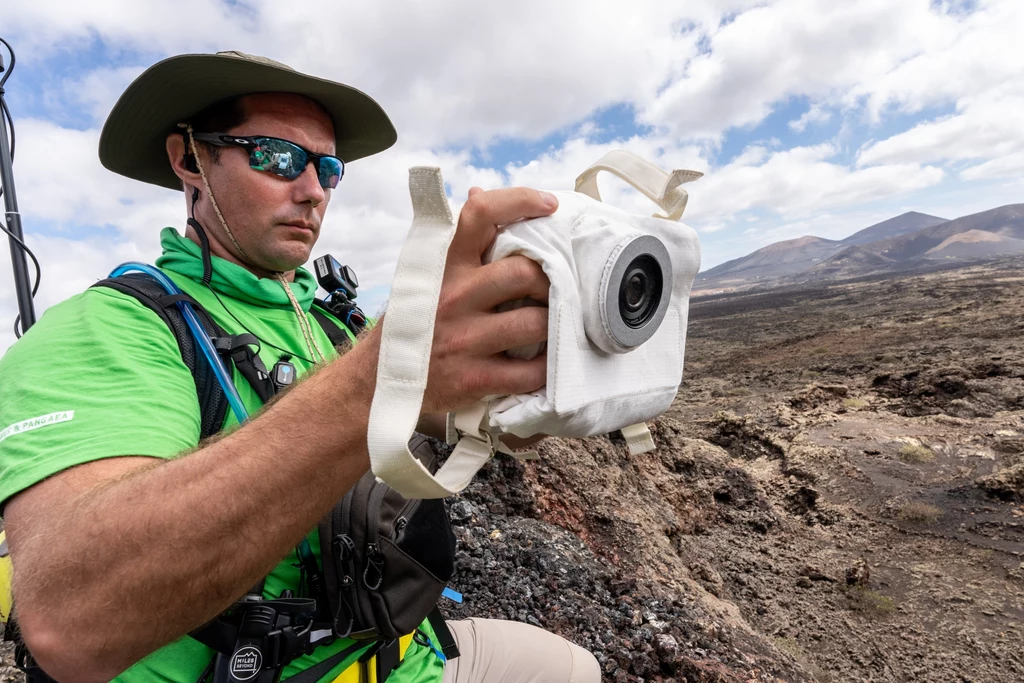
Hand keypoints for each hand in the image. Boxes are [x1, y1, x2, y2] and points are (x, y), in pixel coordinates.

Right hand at [421, 186, 556, 414]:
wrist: (376, 380)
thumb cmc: (414, 319)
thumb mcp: (424, 273)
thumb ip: (457, 240)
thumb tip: (478, 193)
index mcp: (443, 263)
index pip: (481, 213)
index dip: (521, 201)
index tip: (549, 206)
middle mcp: (453, 295)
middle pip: (525, 273)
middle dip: (550, 282)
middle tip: (553, 291)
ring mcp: (464, 339)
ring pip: (535, 323)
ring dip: (554, 325)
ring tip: (552, 327)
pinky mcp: (474, 379)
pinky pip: (530, 372)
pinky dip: (546, 368)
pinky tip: (544, 362)